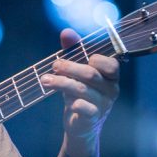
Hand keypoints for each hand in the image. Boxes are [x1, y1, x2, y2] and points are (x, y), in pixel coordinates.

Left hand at [41, 29, 119, 150]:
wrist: (80, 124)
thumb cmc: (79, 93)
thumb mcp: (76, 71)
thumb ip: (74, 51)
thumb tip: (66, 32)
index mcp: (110, 76)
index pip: (111, 64)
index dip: (95, 58)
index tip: (79, 56)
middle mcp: (111, 90)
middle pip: (91, 74)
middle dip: (69, 67)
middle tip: (54, 65)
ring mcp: (103, 105)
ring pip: (83, 90)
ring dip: (61, 82)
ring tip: (44, 80)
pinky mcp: (93, 118)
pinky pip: (85, 108)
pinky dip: (75, 103)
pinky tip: (66, 102)